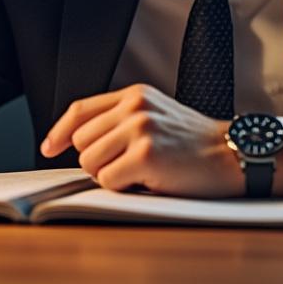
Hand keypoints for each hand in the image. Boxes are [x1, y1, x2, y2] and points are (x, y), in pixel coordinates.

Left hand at [41, 84, 245, 196]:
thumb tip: (80, 144)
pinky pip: (109, 181)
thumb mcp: (157, 114)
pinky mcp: (145, 155)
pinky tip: (150, 180)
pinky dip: (124, 188)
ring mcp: (140, 129)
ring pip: (91, 163)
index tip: (49, 147)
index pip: (80, 110)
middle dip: (97, 160)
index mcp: (135, 94)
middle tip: (127, 165)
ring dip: (110, 175)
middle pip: (82, 141)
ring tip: (141, 172)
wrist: (232, 154)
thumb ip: (122, 119)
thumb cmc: (196, 143)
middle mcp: (135, 107)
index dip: (60, 132)